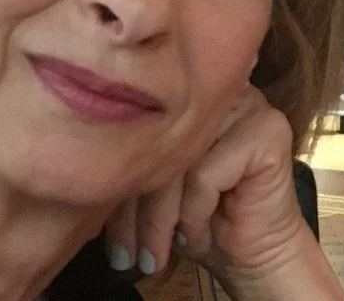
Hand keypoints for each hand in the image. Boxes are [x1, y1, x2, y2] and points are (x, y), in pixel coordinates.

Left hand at [105, 87, 343, 297]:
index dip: (117, 173)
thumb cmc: (198, 214)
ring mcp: (246, 104)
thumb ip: (127, 159)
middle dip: (134, 204)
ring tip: (151, 256)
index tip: (97, 218)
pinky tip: (192, 234)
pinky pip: (206, 174)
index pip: (141, 125)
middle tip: (121, 253)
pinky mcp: (267, 130)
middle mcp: (216, 88)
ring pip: (179, 160)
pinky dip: (194, 212)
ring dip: (159, 217)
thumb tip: (76, 161)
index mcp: (186, 88)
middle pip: (160, 142)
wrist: (257, 253)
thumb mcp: (153, 183)